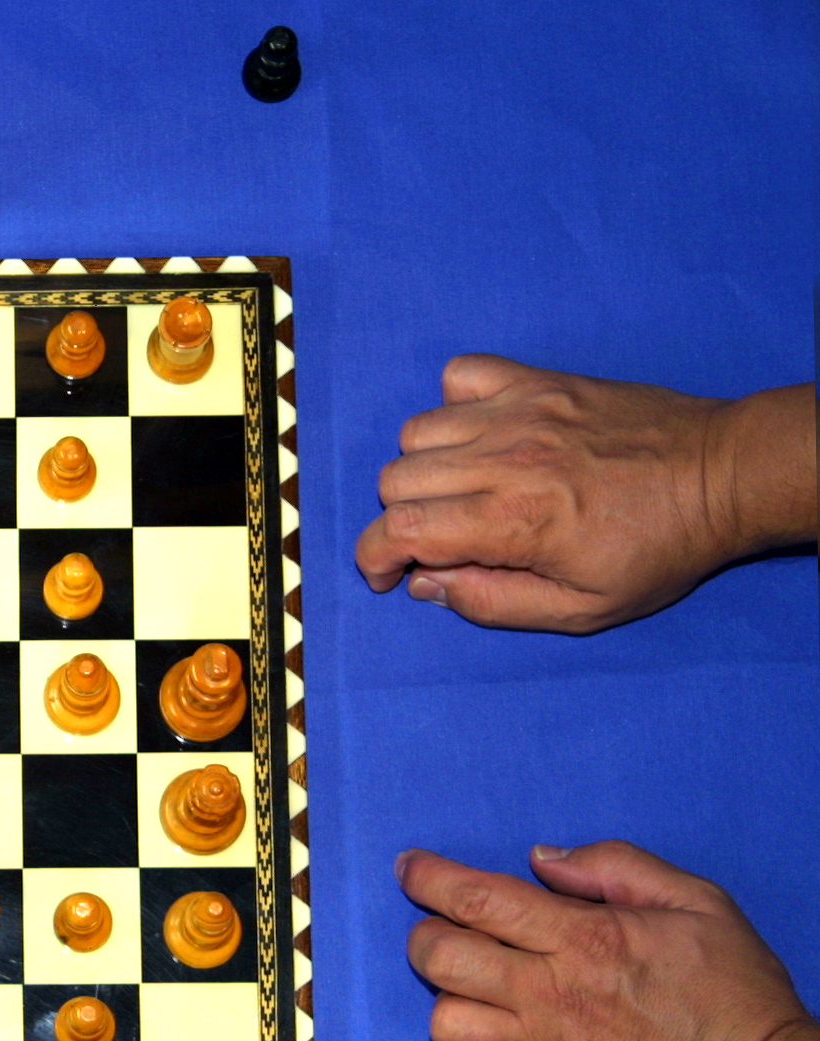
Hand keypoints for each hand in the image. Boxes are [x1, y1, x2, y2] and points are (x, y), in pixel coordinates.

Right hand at [354, 356, 815, 632]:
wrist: (721, 476)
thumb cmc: (658, 548)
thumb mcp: (582, 610)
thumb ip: (494, 603)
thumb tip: (428, 585)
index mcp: (511, 521)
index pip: (398, 530)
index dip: (373, 559)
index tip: (390, 575)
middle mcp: (503, 458)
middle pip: (396, 482)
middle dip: (401, 521)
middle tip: (440, 540)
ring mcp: (518, 411)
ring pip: (416, 434)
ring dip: (423, 470)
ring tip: (460, 490)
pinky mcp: (537, 381)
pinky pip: (459, 375)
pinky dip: (453, 406)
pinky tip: (479, 436)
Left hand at [400, 842, 814, 1040]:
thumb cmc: (738, 997)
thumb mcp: (697, 903)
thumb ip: (615, 867)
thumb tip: (542, 858)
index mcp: (584, 939)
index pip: (477, 898)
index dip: (429, 878)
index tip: (410, 869)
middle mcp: (550, 997)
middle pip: (438, 957)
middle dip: (428, 937)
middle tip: (450, 937)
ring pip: (445, 1024)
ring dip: (452, 1005)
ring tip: (483, 1001)